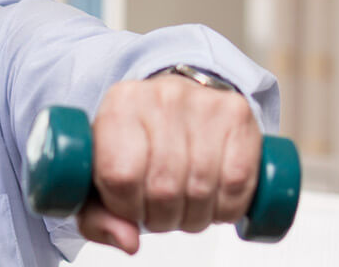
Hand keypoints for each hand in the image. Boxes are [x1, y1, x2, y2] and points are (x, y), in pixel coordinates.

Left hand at [81, 73, 261, 253]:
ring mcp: (203, 102)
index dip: (128, 208)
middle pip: (163, 187)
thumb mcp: (103, 177)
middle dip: (163, 218)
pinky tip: (214, 202)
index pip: (120, 175)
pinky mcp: (238, 113)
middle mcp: (160, 97)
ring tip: (187, 208)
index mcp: (118, 106)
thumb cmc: (137, 143)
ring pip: (201, 188)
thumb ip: (100, 218)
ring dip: (195, 216)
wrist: (177, 105)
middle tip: (162, 214)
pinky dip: (226, 207)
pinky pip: (236, 181)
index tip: (132, 209)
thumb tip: (128, 242)